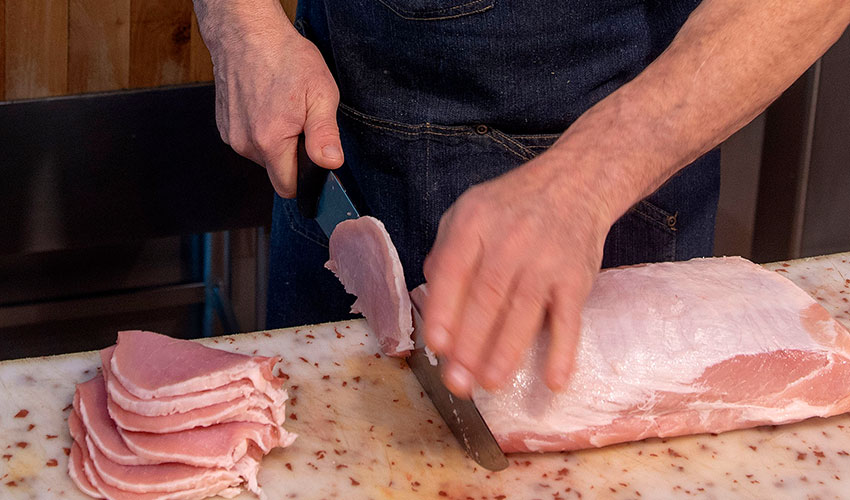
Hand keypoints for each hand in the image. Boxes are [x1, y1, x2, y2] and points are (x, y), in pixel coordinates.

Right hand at [199, 1, 342, 196]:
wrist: (247, 32)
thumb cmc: (285, 58)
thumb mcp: (320, 94)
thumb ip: (325, 135)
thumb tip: (331, 163)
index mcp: (269, 141)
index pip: (289, 188)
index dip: (306, 178)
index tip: (314, 158)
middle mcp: (245, 143)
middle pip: (276, 172)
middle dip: (293, 157)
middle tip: (301, 122)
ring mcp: (231, 135)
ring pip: (263, 157)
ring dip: (277, 142)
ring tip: (284, 109)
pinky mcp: (224, 126)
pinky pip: (249, 141)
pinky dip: (261, 131)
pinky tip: (267, 105)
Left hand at [422, 150, 613, 396]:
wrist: (575, 183)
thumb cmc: (513, 206)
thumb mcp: (468, 211)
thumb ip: (446, 252)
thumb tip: (432, 301)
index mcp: (474, 224)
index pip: (452, 270)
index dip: (443, 311)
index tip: (437, 346)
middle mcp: (509, 240)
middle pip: (486, 297)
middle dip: (470, 344)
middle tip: (459, 382)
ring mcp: (545, 259)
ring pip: (523, 312)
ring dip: (506, 352)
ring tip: (491, 384)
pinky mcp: (576, 276)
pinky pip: (568, 318)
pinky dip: (563, 351)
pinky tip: (554, 380)